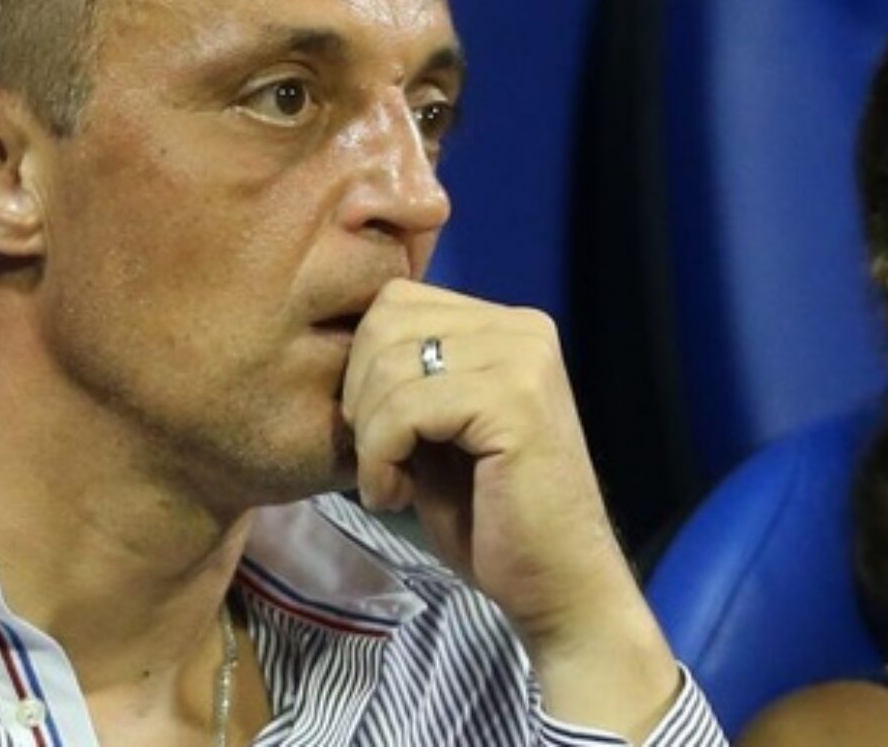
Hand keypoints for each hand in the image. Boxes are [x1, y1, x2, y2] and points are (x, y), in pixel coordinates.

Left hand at [342, 279, 678, 737]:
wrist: (556, 586)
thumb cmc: (486, 516)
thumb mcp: (431, 429)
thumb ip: (400, 376)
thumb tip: (331, 338)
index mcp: (504, 325)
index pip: (393, 300)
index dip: (360, 365)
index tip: (373, 429)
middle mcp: (521, 327)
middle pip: (384, 320)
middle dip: (359, 395)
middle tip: (376, 457)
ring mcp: (523, 359)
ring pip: (388, 363)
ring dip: (368, 435)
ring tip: (390, 483)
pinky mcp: (515, 402)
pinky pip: (405, 408)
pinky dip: (381, 458)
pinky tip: (396, 497)